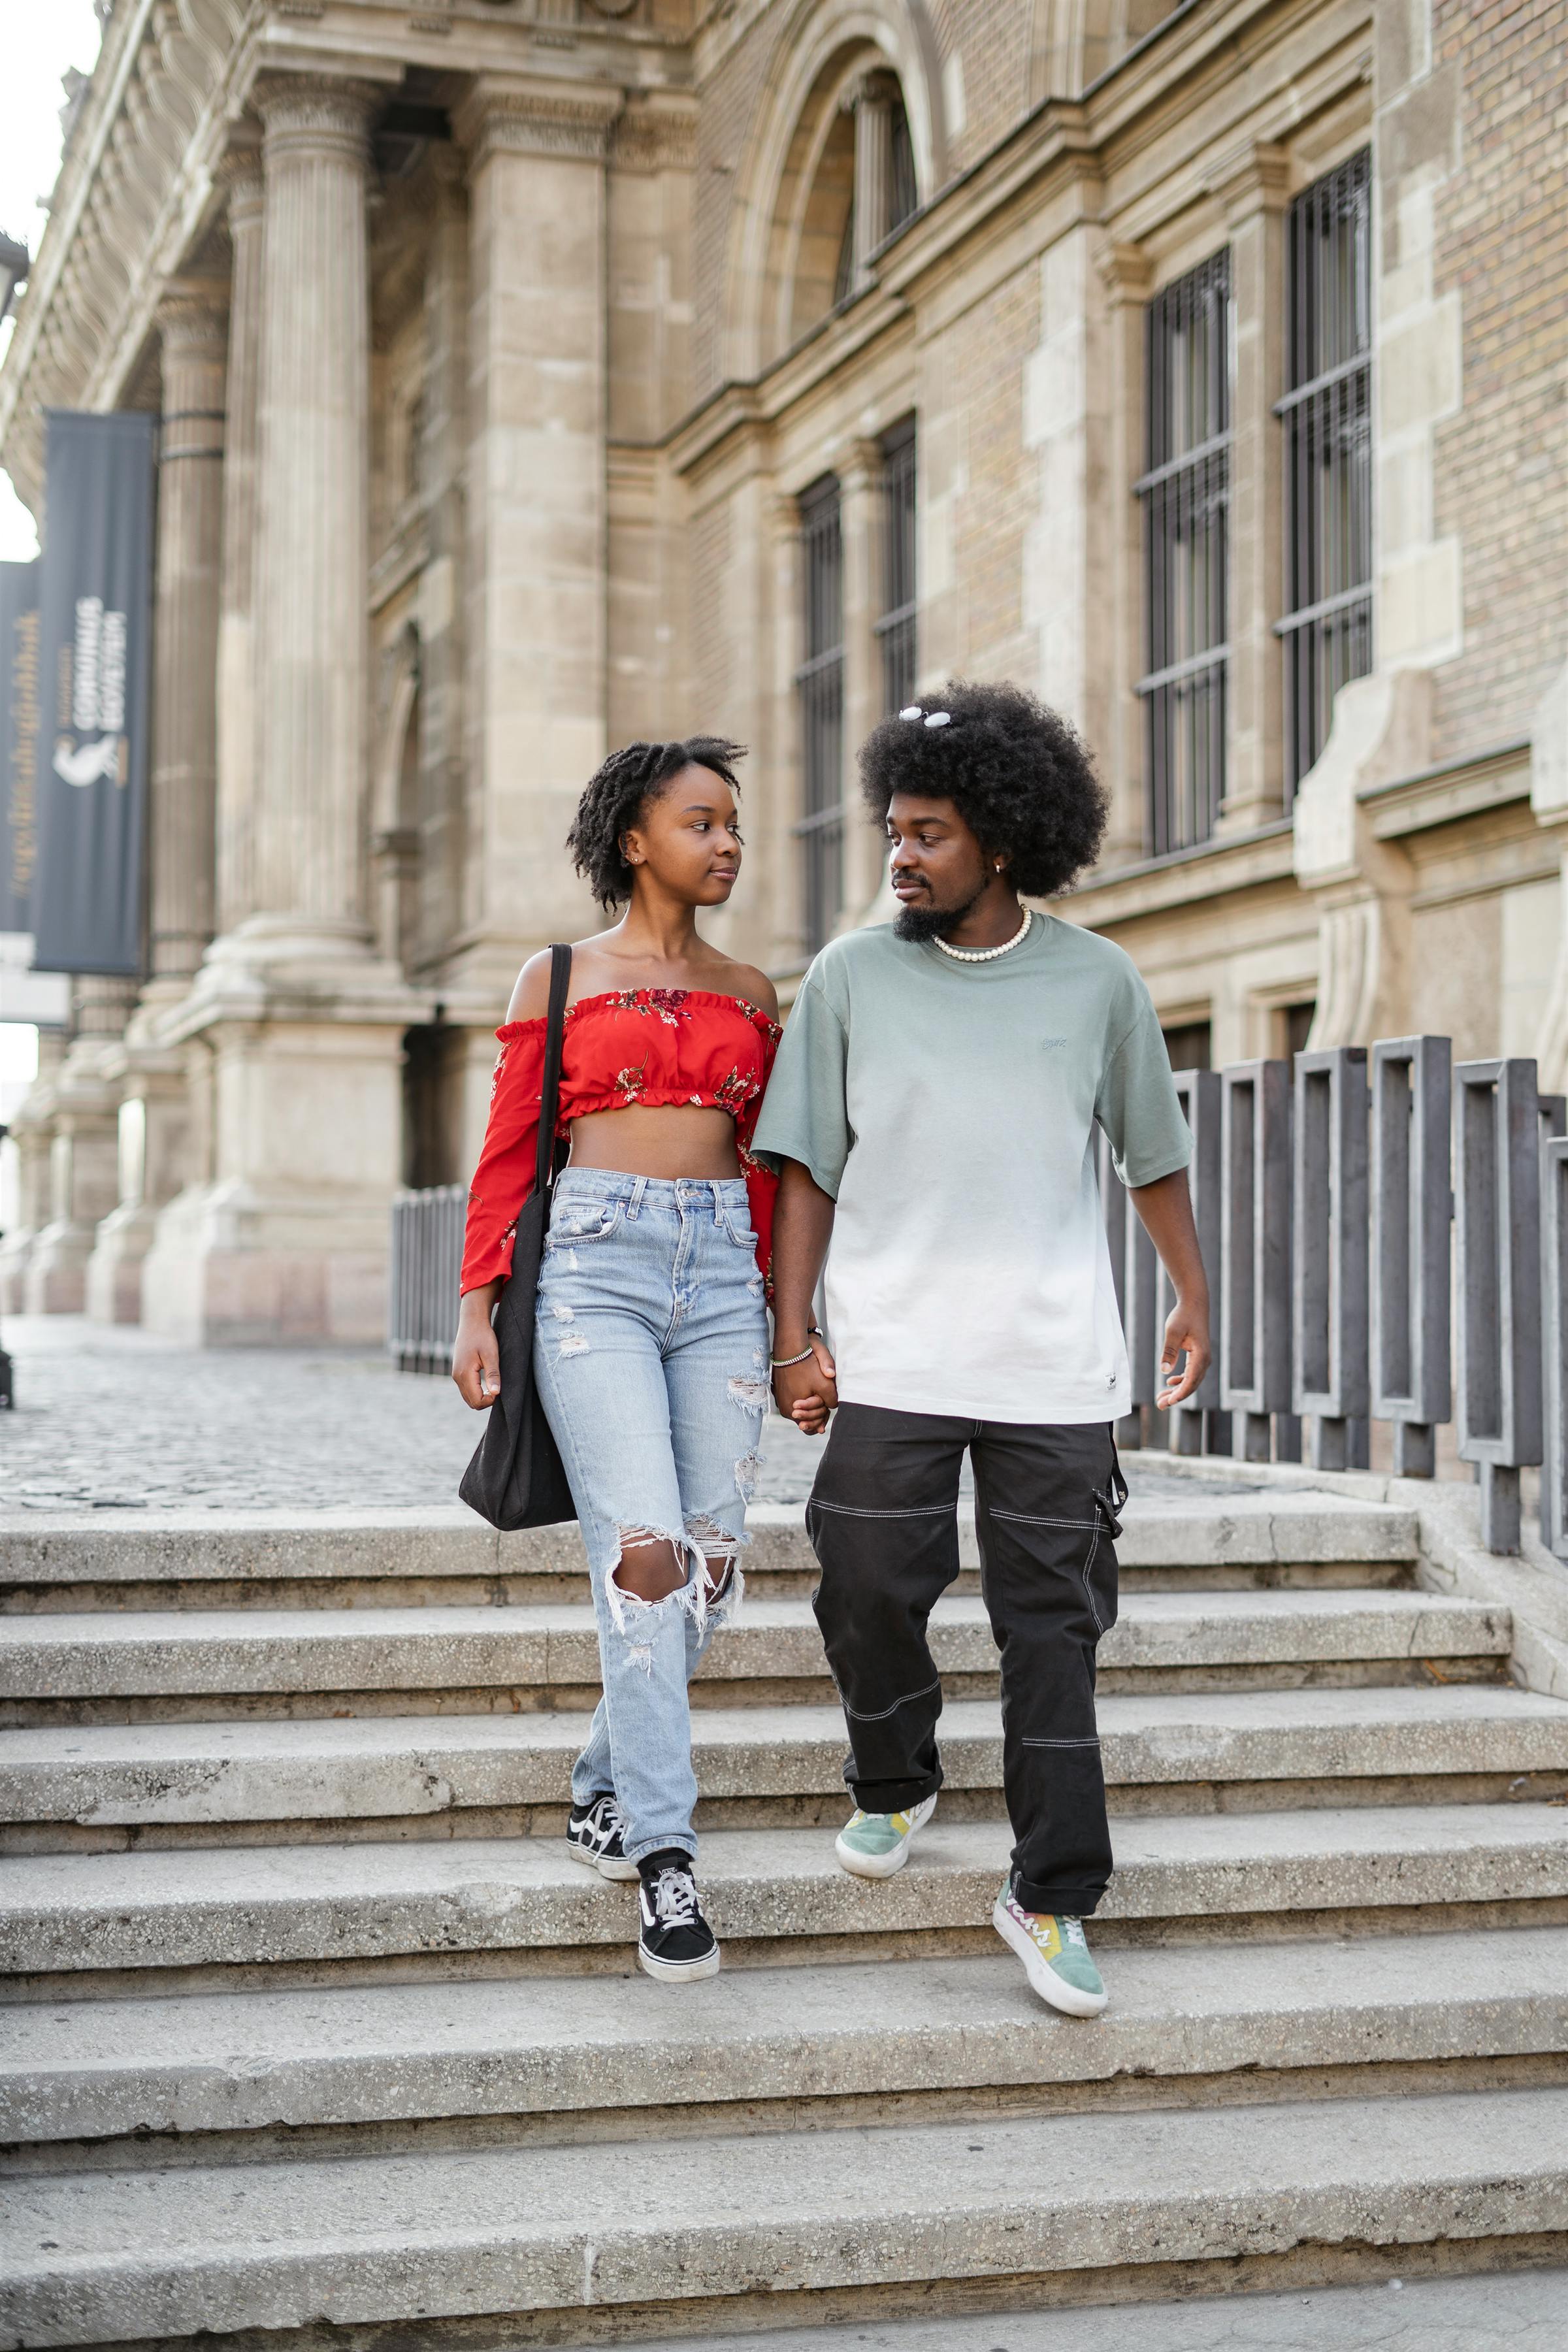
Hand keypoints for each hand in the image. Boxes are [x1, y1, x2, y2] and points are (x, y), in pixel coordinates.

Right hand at [452, 1294, 500, 1409]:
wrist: (471, 1322)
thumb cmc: (483, 1336)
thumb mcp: (491, 1355)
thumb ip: (493, 1375)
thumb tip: (495, 1393)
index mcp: (464, 1374)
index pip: (476, 1400)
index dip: (490, 1400)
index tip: (499, 1389)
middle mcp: (457, 1377)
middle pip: (471, 1402)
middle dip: (485, 1401)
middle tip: (498, 1388)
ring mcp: (456, 1375)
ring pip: (468, 1397)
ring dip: (481, 1396)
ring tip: (494, 1384)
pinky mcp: (458, 1372)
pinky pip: (466, 1389)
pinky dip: (476, 1390)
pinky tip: (486, 1382)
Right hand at [772, 1333, 837, 1435]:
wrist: (790, 1347)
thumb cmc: (807, 1366)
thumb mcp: (825, 1384)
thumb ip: (832, 1400)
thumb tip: (834, 1405)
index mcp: (793, 1411)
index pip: (811, 1426)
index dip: (822, 1420)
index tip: (827, 1410)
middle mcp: (784, 1408)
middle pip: (804, 1418)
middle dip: (816, 1413)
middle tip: (825, 1407)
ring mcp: (780, 1399)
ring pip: (799, 1408)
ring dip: (809, 1404)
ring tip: (818, 1397)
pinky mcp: (779, 1389)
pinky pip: (793, 1398)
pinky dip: (801, 1396)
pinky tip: (809, 1388)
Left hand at [1157, 1293, 1210, 1408]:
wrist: (1194, 1304)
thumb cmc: (1183, 1316)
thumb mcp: (1173, 1332)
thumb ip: (1169, 1351)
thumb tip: (1165, 1371)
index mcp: (1201, 1356)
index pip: (1191, 1381)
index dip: (1180, 1394)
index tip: (1169, 1402)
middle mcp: (1204, 1360)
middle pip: (1191, 1385)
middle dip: (1176, 1397)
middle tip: (1160, 1406)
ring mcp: (1202, 1359)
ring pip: (1190, 1381)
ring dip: (1177, 1391)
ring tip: (1161, 1398)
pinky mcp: (1197, 1356)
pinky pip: (1190, 1374)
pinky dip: (1180, 1381)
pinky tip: (1169, 1383)